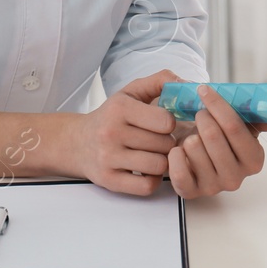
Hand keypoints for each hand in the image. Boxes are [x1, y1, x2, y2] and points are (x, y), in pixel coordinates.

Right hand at [69, 69, 179, 195]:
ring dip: (162, 162)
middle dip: (166, 143)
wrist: (77, 143)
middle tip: (158, 140)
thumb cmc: (112, 116)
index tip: (162, 123)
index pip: (165, 121)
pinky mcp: (108, 180)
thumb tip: (188, 84)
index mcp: (119, 108)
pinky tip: (146, 170)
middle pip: (164, 144)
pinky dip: (153, 180)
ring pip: (159, 166)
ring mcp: (108, 158)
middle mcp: (111, 132)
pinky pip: (147, 186)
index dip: (170, 123)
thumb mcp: (132, 92)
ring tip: (153, 154)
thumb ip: (160, 81)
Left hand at [166, 84, 266, 199]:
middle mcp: (236, 178)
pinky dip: (174, 154)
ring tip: (193, 138)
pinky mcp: (190, 193)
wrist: (197, 149)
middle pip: (212, 136)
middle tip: (200, 114)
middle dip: (202, 118)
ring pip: (193, 148)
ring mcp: (213, 188)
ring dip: (188, 136)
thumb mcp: (245, 124)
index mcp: (254, 160)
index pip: (234, 127)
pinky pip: (177, 168)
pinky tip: (179, 150)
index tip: (205, 90)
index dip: (218, 106)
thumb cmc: (222, 134)